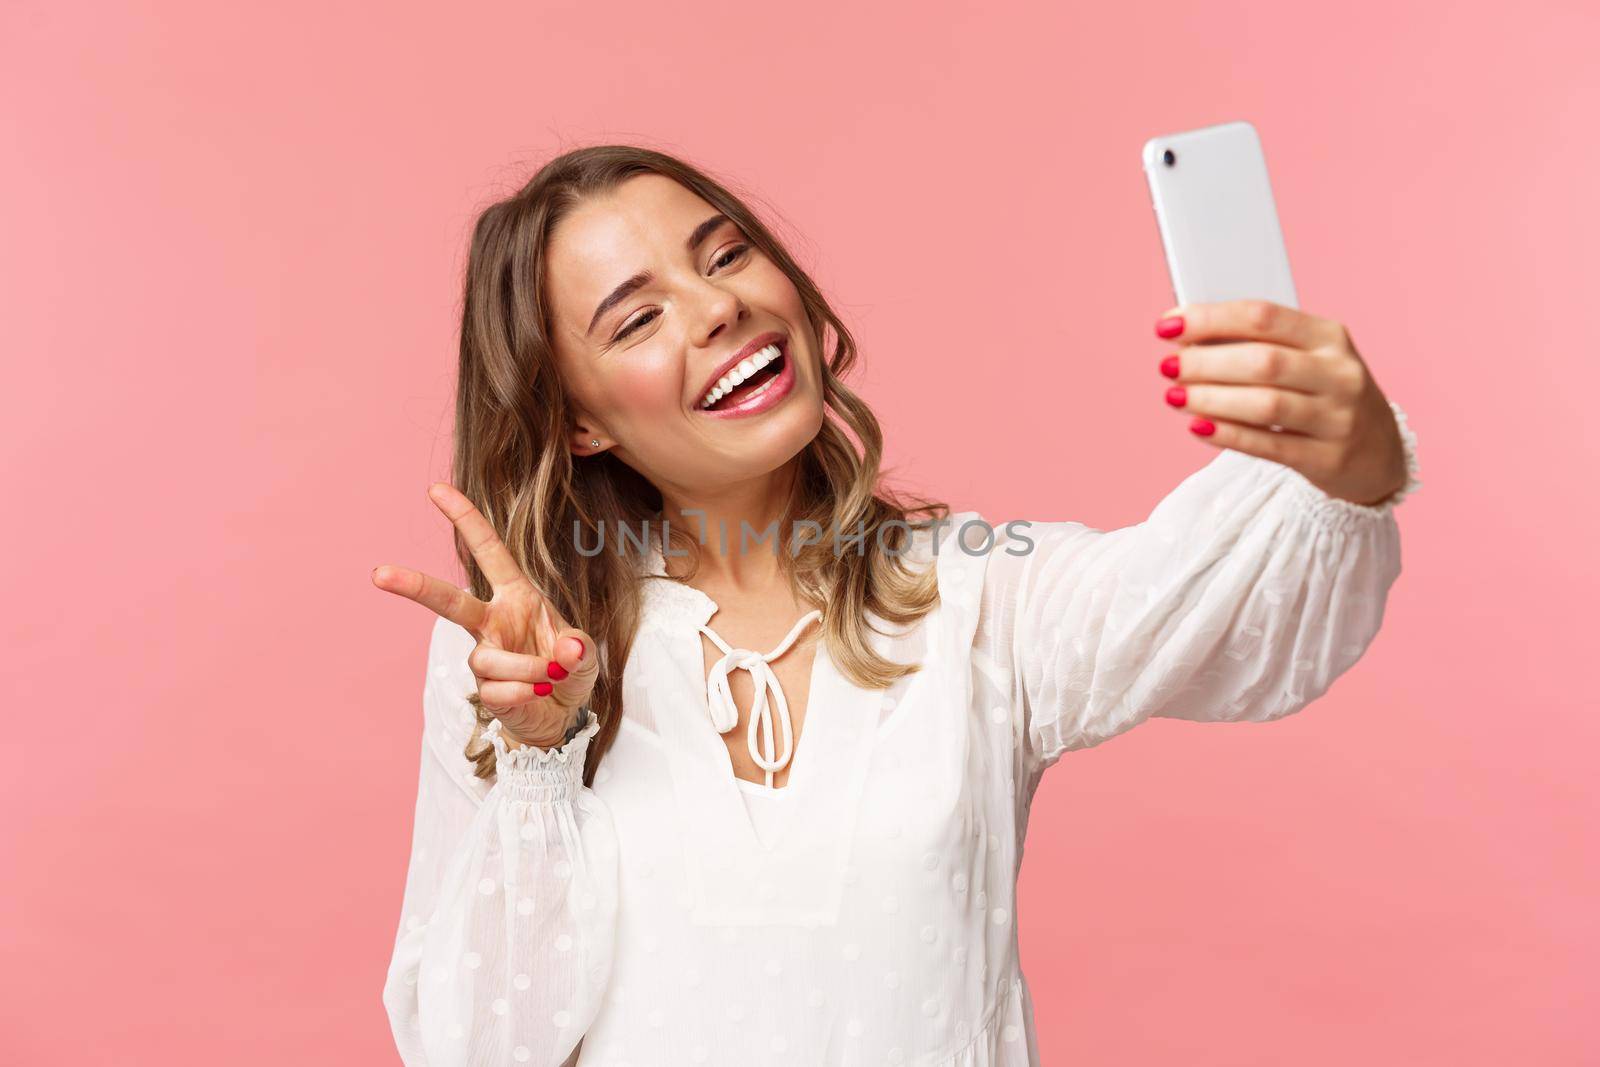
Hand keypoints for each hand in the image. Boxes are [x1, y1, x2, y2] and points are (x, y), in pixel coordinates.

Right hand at [371, 482, 598, 746]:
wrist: (563, 713)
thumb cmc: (568, 667)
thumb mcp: (584, 651)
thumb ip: (579, 647)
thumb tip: (567, 648)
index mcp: (516, 595)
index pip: (489, 552)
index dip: (465, 519)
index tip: (436, 490)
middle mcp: (494, 621)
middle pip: (449, 601)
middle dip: (415, 586)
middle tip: (379, 574)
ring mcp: (486, 656)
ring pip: (489, 660)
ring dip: (526, 669)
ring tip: (549, 678)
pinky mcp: (484, 691)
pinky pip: (499, 691)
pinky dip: (524, 695)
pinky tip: (537, 695)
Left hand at [1154, 299, 1408, 506]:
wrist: (1378, 455)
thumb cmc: (1325, 396)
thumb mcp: (1308, 360)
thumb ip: (1258, 345)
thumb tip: (1188, 336)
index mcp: (1330, 337)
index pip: (1264, 317)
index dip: (1211, 319)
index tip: (1168, 325)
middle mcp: (1339, 374)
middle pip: (1263, 361)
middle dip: (1206, 362)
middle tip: (1168, 366)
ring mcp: (1338, 418)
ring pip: (1265, 404)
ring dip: (1210, 398)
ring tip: (1174, 395)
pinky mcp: (1327, 459)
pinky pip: (1269, 446)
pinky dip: (1227, 433)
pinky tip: (1197, 426)